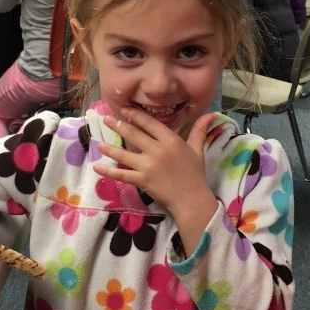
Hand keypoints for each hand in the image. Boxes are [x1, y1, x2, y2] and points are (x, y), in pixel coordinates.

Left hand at [93, 107, 216, 215]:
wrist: (192, 199)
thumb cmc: (195, 174)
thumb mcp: (197, 149)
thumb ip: (200, 130)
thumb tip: (212, 114)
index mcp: (171, 140)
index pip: (150, 124)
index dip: (135, 116)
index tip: (124, 110)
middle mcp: (157, 150)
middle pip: (134, 135)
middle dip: (118, 126)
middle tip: (106, 120)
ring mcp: (148, 166)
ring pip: (124, 154)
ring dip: (110, 147)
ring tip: (99, 143)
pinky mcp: (142, 180)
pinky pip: (122, 174)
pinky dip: (108, 171)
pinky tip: (97, 167)